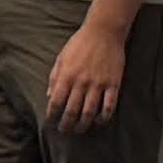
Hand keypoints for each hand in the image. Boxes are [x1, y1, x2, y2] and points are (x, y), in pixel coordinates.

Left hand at [43, 16, 132, 132]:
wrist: (104, 32)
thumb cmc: (80, 43)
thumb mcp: (61, 57)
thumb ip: (54, 77)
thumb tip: (49, 96)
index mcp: (66, 75)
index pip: (56, 102)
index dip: (52, 115)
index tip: (51, 121)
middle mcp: (81, 82)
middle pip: (72, 111)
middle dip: (66, 124)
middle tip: (64, 131)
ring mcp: (98, 84)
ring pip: (90, 112)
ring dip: (83, 125)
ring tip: (79, 130)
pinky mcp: (113, 84)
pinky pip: (109, 106)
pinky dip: (104, 117)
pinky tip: (99, 121)